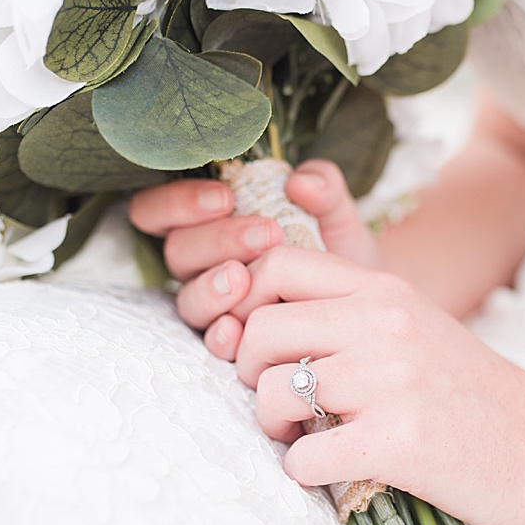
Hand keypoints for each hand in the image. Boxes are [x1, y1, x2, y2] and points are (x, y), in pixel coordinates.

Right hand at [128, 159, 378, 360]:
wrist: (364, 302)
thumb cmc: (337, 250)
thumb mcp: (336, 214)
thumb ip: (322, 188)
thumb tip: (299, 181)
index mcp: (209, 224)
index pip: (161, 209)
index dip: (179, 202)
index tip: (224, 198)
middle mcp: (202, 265)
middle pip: (177, 251)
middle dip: (217, 241)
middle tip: (265, 236)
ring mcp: (213, 306)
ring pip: (187, 297)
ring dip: (212, 287)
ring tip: (244, 278)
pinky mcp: (232, 342)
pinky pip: (210, 340)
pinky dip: (220, 334)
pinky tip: (237, 330)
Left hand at [229, 245, 524, 524]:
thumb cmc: (473, 395)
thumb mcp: (416, 328)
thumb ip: (350, 314)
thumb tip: (255, 324)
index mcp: (386, 290)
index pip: (277, 265)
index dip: (247, 305)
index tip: (263, 346)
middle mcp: (386, 323)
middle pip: (261, 330)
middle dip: (250, 372)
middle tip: (280, 401)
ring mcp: (392, 381)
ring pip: (272, 391)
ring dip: (273, 425)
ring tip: (304, 436)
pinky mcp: (398, 442)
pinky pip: (302, 458)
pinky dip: (304, 472)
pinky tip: (332, 471)